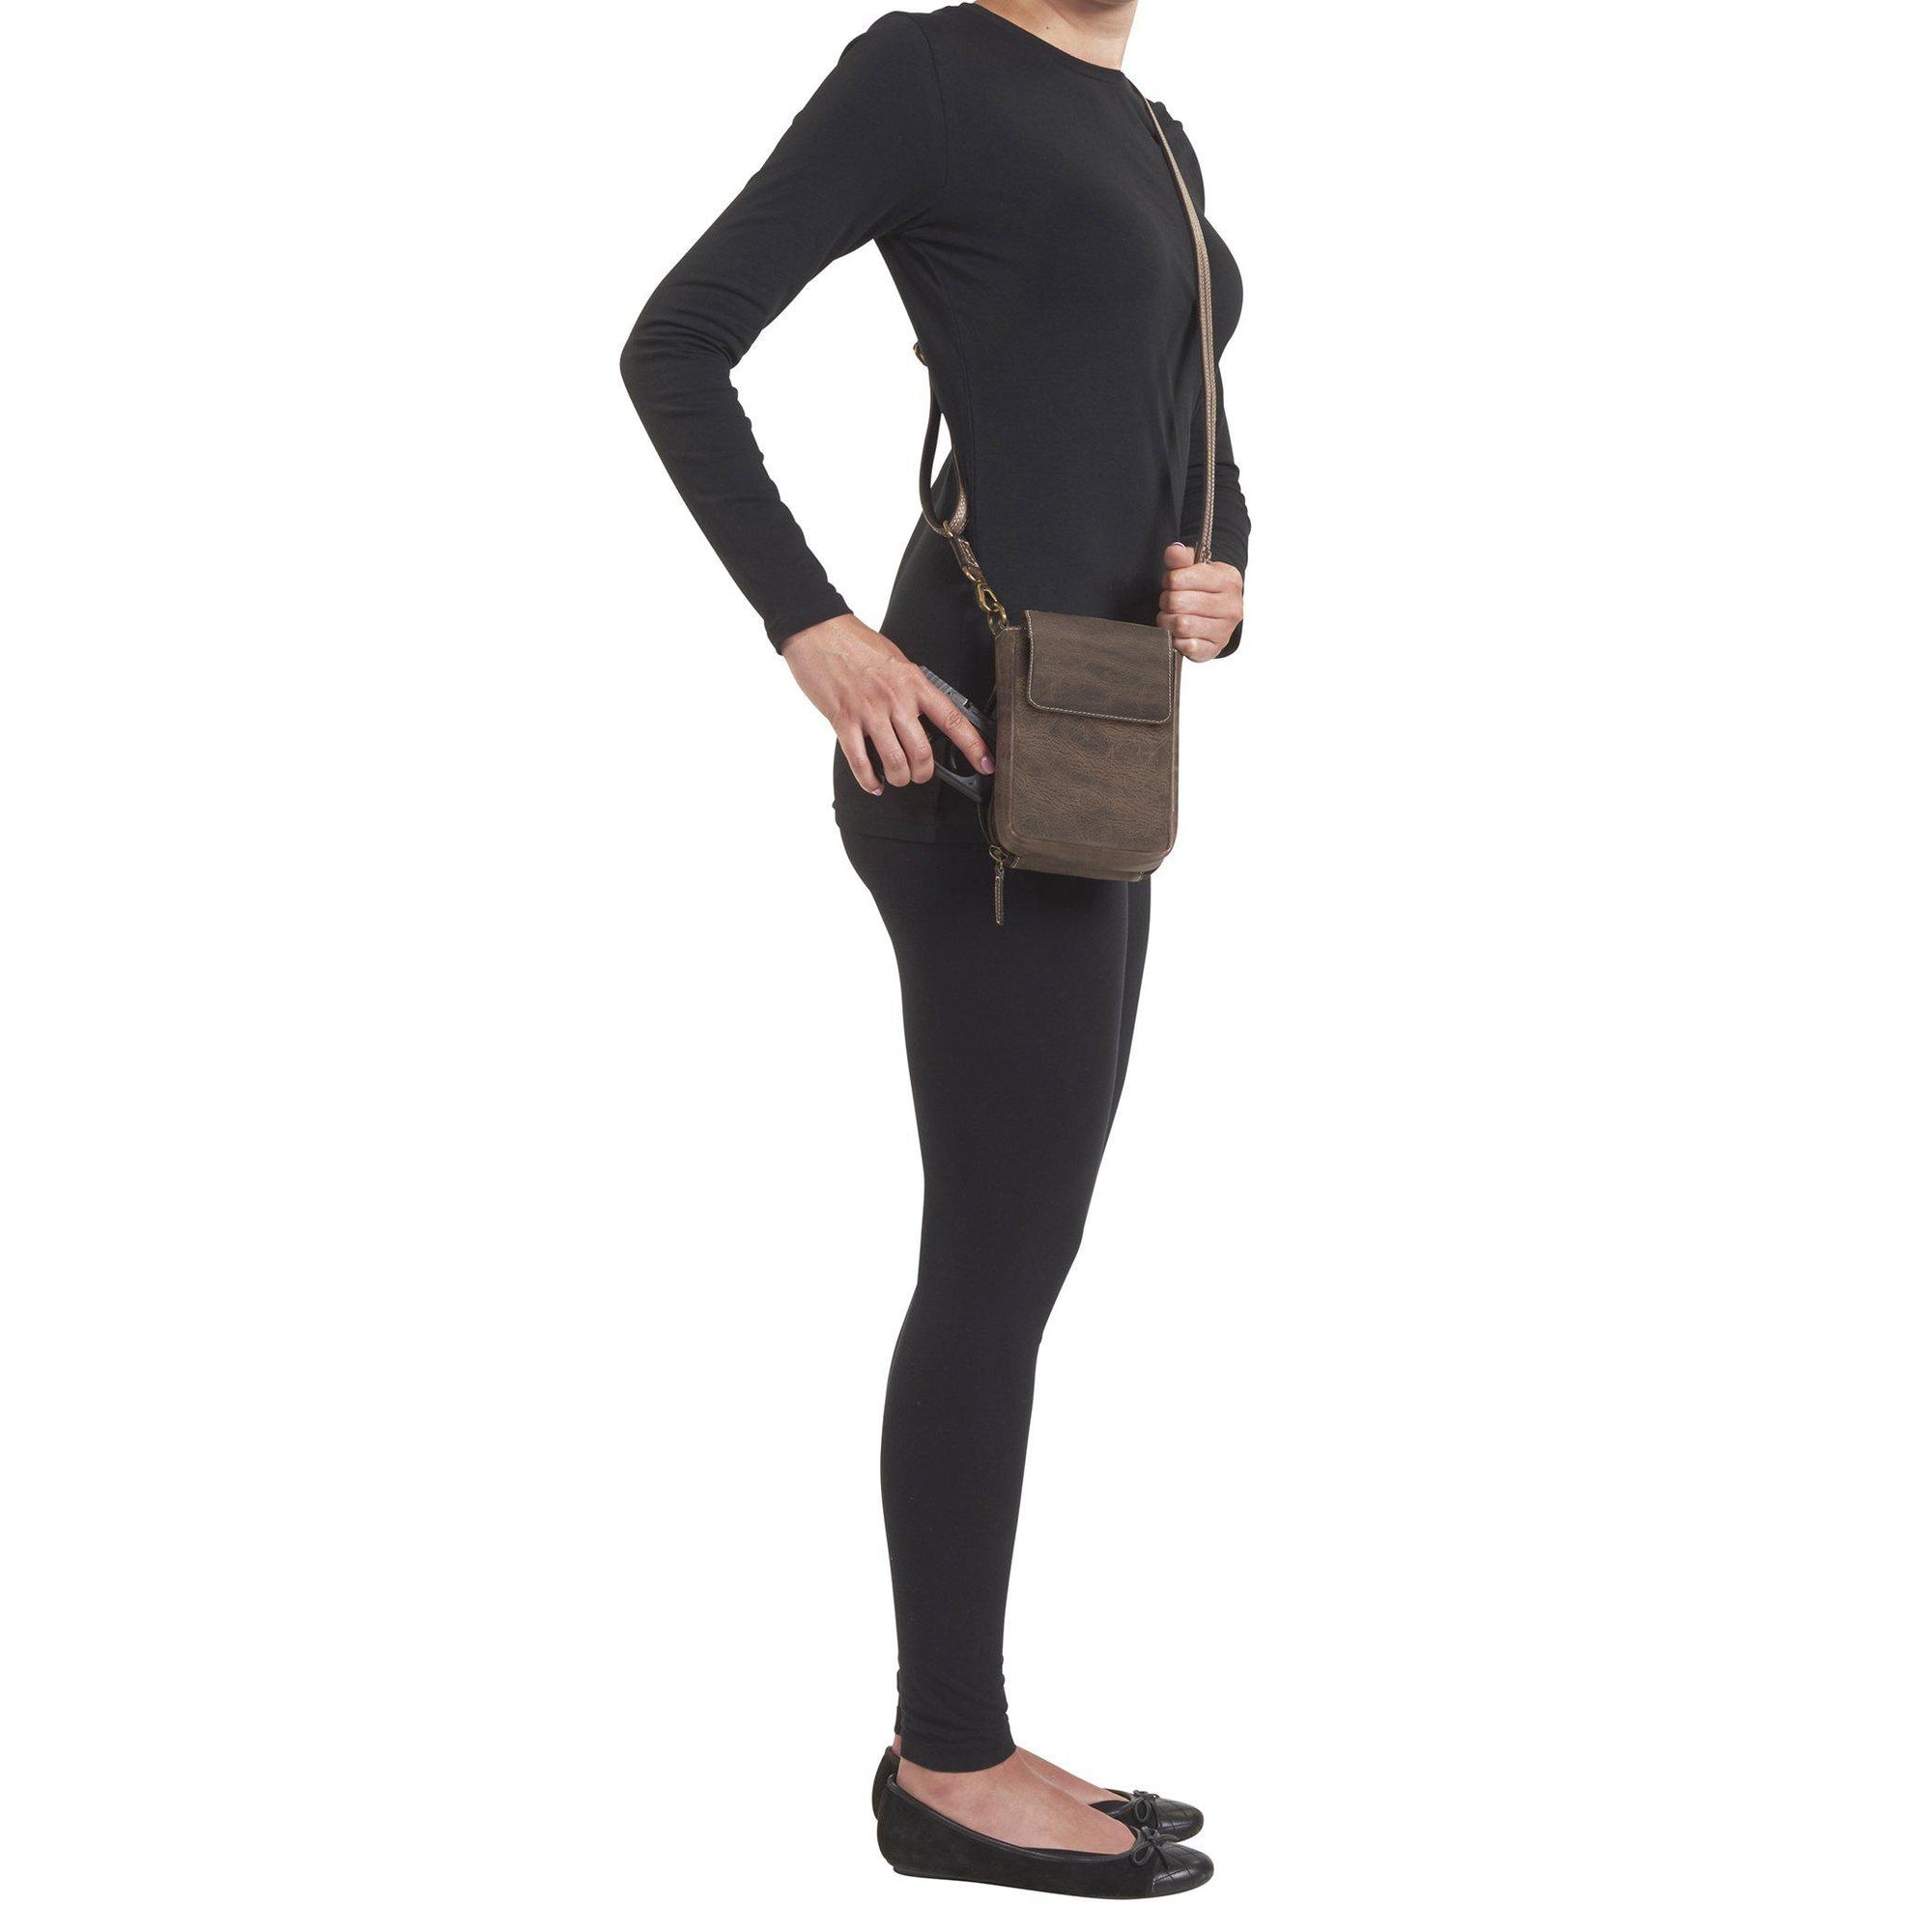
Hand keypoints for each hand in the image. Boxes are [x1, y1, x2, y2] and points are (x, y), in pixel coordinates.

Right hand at [780, 613, 993, 795]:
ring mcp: (869, 711)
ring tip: (897, 777)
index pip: (953, 719)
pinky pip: (860, 762)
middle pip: (922, 752)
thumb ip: (914, 689)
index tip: (986, 764)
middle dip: (924, 773)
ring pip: (895, 762)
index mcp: (914, 683)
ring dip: (899, 778)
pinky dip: (869, 780)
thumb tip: (926, 716)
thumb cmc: (857, 645)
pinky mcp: (844, 721)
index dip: (974, 746)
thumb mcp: (899, 662)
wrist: (820, 632)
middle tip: (920, 774)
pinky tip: (874, 783)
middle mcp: (895, 699)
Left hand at [1159, 543, 1243, 660]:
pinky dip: (1177, 640)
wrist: (1220, 615)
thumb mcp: (1195, 568)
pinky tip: (1180, 633)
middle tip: (1170, 602)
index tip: (1172, 584)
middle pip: (1177, 603)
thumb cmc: (1205, 590)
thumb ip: (1181, 558)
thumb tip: (1174, 551)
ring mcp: (1225, 629)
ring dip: (1168, 622)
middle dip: (1166, 602)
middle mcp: (1231, 606)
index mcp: (1228, 580)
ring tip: (1171, 617)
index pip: (1179, 579)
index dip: (1169, 581)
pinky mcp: (1214, 648)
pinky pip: (1187, 646)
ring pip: (1181, 625)